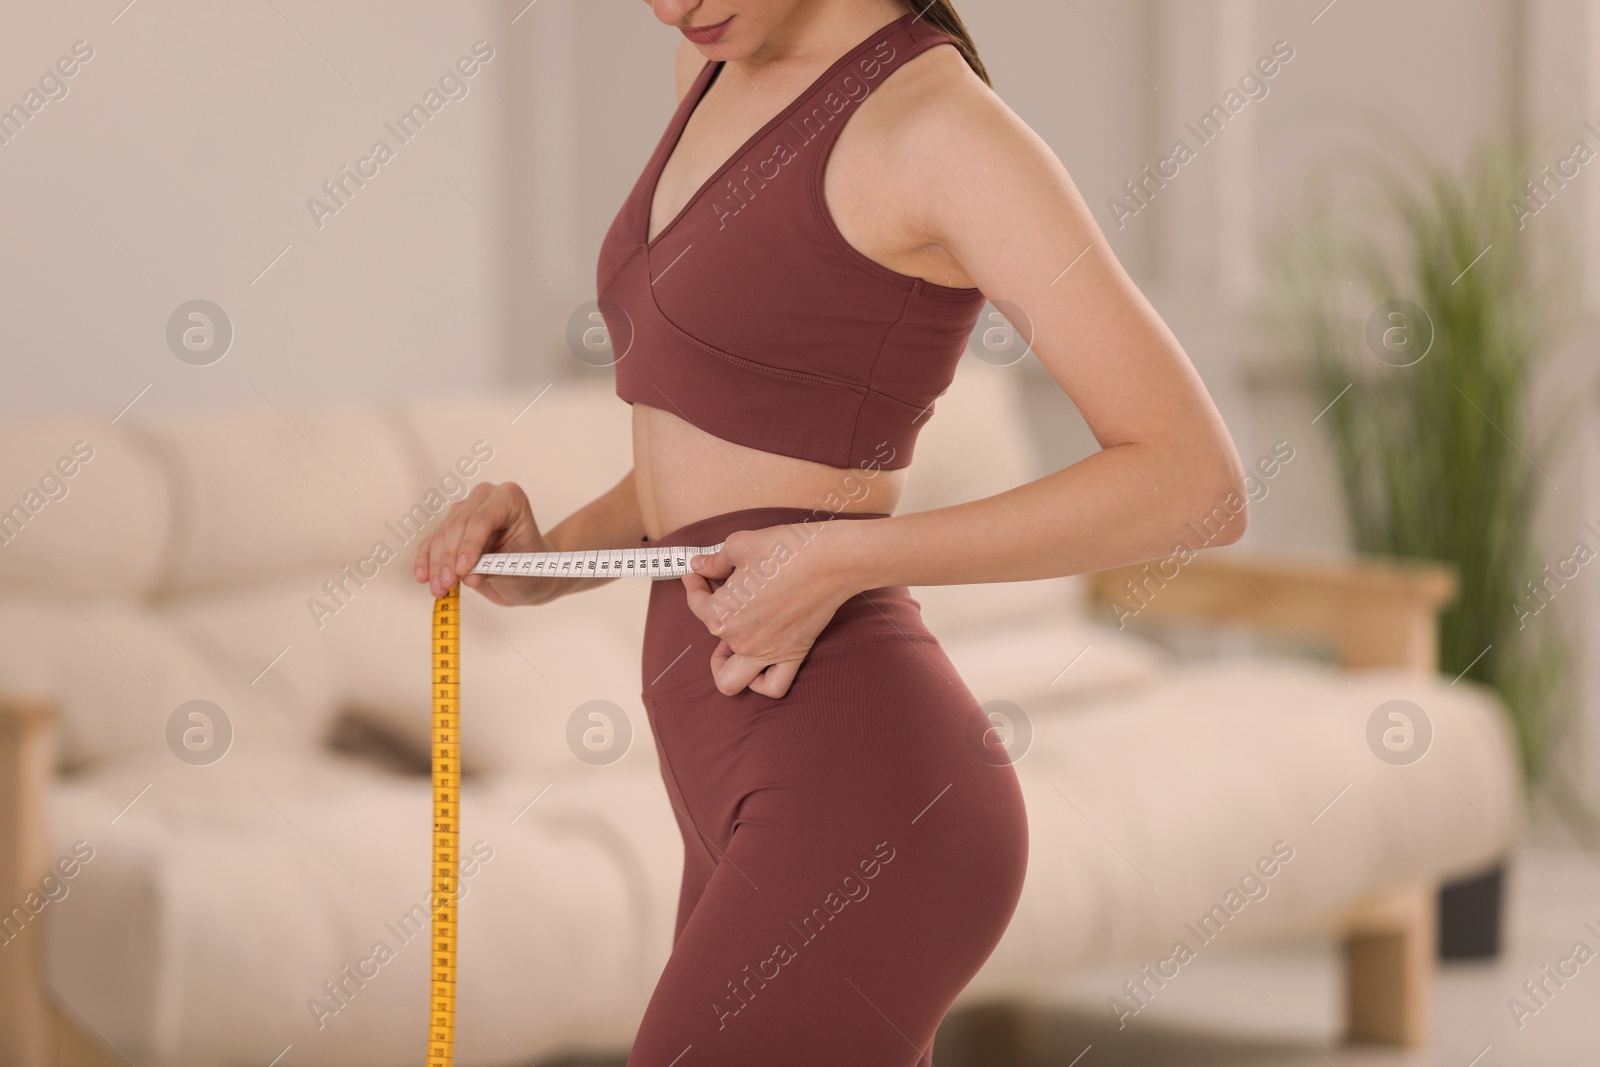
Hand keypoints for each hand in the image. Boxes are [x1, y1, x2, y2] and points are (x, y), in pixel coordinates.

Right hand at [412, 481, 557, 604]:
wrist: (527, 570)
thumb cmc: (530, 564)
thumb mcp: (519, 569)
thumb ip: (494, 569)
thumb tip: (468, 577)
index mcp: (510, 498)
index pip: (483, 519)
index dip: (470, 545)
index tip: (463, 570)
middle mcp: (485, 497)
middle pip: (459, 526)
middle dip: (450, 558)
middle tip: (446, 584)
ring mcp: (465, 509)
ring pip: (442, 534)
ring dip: (437, 564)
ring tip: (439, 588)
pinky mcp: (450, 526)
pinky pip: (432, 542)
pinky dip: (427, 560)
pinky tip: (424, 576)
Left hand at [680, 521, 856, 697]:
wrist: (832, 560)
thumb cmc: (786, 549)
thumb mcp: (740, 545)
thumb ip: (714, 561)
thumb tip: (700, 565)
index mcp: (722, 614)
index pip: (696, 603)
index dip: (694, 584)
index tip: (698, 573)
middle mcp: (740, 640)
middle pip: (711, 633)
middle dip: (712, 613)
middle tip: (722, 589)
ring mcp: (766, 653)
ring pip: (730, 681)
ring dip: (724, 665)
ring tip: (731, 640)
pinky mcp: (793, 655)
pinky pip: (773, 685)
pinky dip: (761, 681)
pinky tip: (760, 660)